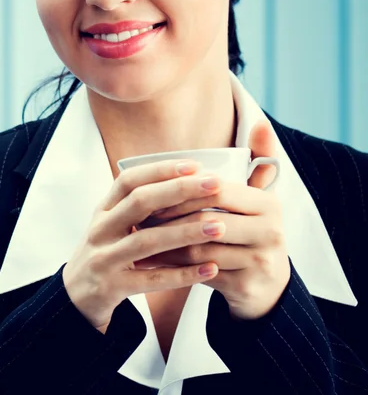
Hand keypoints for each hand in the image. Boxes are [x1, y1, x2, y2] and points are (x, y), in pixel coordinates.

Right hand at [62, 158, 221, 331]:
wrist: (73, 298)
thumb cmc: (104, 254)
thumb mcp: (111, 225)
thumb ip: (136, 207)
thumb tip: (183, 182)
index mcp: (103, 210)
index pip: (129, 180)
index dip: (161, 170)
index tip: (193, 165)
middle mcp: (101, 230)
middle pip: (140, 203)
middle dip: (179, 190)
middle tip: (214, 184)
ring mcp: (104, 259)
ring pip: (147, 241)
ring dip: (185, 232)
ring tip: (218, 227)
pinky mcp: (112, 287)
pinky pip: (151, 279)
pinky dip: (182, 274)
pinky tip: (210, 269)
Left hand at [133, 120, 290, 319]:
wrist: (266, 287)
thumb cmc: (250, 232)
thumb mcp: (257, 198)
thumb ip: (259, 161)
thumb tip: (261, 123)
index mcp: (269, 204)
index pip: (215, 190)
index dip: (181, 191)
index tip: (154, 192)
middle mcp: (271, 232)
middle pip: (204, 219)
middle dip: (168, 217)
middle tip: (139, 216)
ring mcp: (260, 263)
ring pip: (198, 248)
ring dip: (164, 242)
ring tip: (139, 236)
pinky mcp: (246, 288)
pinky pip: (198, 273)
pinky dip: (172, 265)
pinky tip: (152, 260)